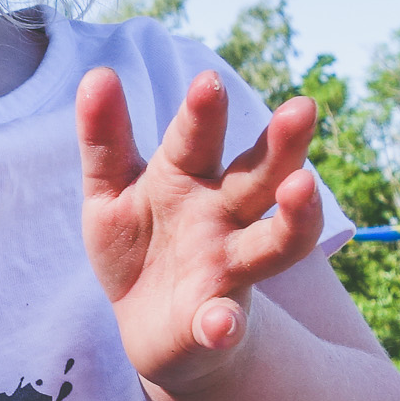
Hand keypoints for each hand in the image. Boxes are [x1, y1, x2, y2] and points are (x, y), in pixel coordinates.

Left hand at [78, 66, 324, 393]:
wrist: (149, 326)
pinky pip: (224, 323)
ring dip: (292, 220)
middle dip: (281, 146)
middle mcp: (221, 216)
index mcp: (187, 177)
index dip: (203, 114)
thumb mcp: (110, 190)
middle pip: (258, 177)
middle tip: (302, 109)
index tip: (209, 81)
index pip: (197, 139)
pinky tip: (220, 326)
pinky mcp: (213, 322)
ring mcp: (226, 268)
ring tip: (301, 189)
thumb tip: (97, 74)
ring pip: (274, 243)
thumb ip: (104, 139)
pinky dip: (224, 325)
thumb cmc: (136, 244)